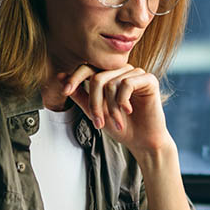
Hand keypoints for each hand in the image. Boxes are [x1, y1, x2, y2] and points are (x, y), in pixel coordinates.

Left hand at [59, 64, 173, 158]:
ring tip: (117, 122)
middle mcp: (122, 71)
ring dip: (111, 108)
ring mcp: (136, 74)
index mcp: (109, 75)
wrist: (143, 141)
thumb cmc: (121, 127)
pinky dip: (123, 101)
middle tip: (98, 123)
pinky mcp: (149, 80)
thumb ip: (79, 94)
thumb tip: (60, 76)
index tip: (65, 91)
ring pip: (111, 83)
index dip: (75, 78)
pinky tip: (129, 111)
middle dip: (95, 104)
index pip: (88, 68)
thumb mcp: (94, 111)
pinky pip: (127, 84)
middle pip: (98, 78)